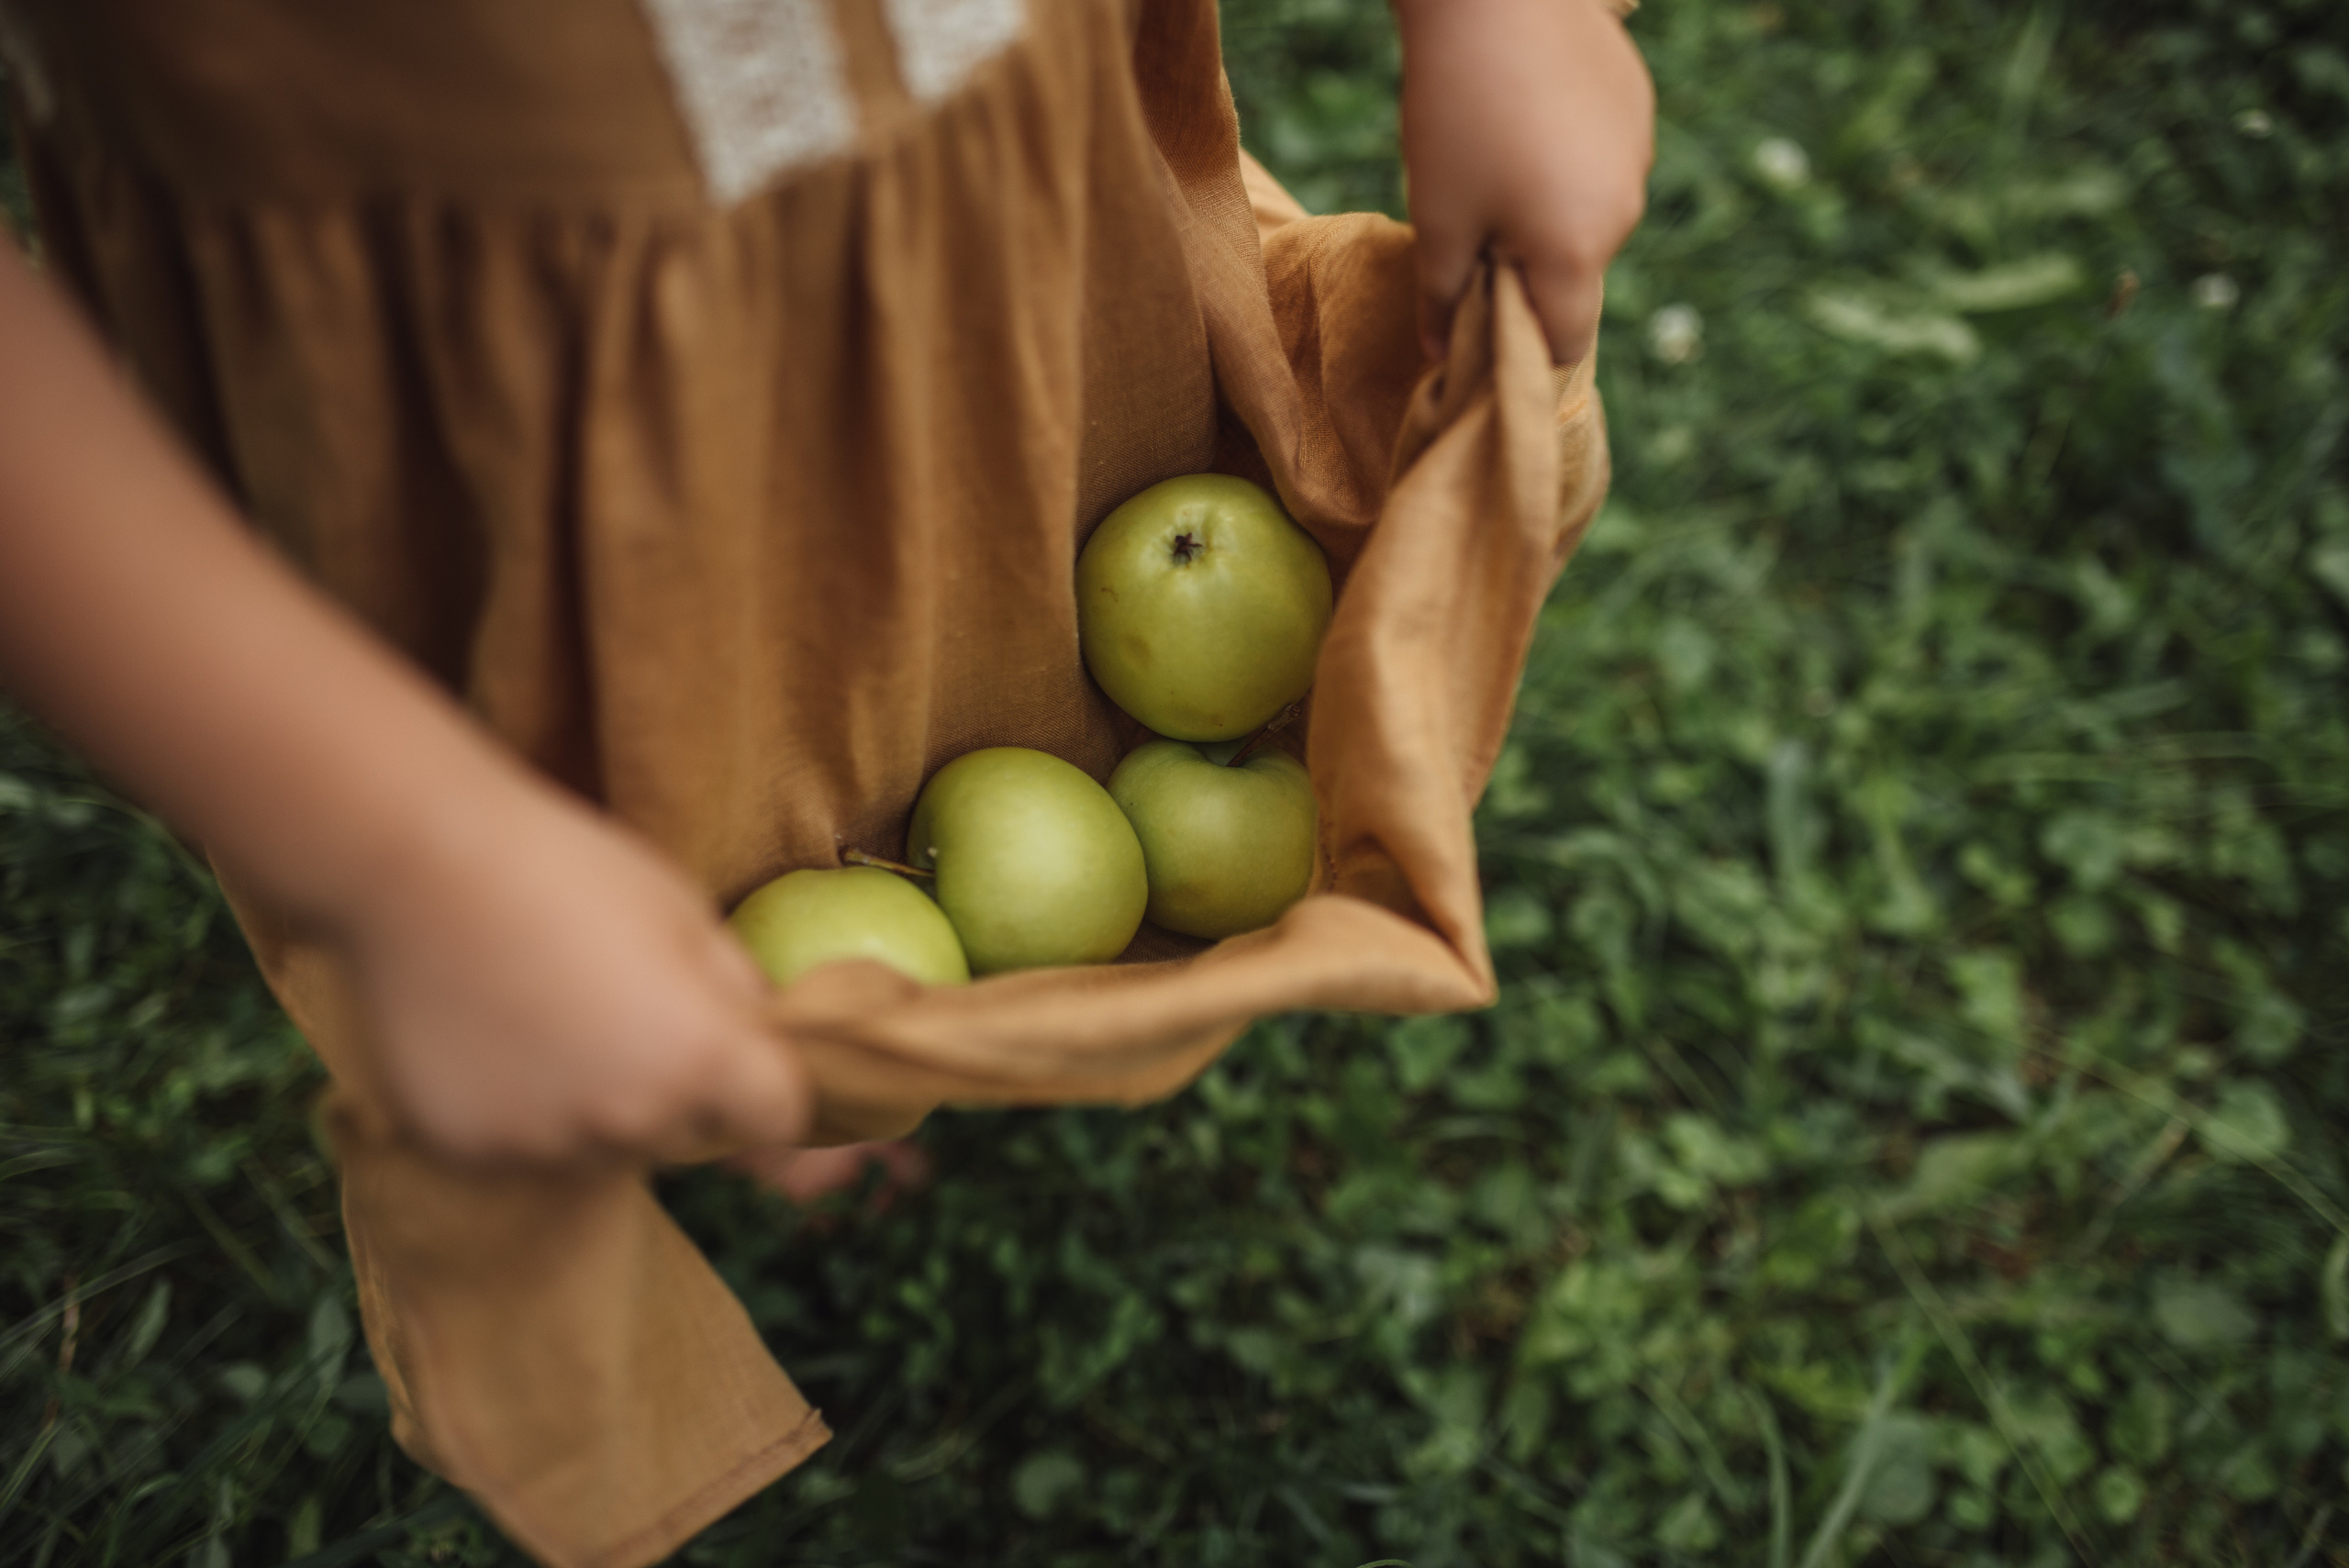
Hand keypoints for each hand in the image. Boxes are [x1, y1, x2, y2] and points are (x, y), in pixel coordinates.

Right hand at [328, 774, 811, 1165]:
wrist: (419, 865)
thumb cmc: (564, 870)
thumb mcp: (685, 911)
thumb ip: (737, 988)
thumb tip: (761, 1032)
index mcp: (703, 1056)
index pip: (779, 1114)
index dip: (764, 1081)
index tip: (736, 1053)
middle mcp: (633, 1120)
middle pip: (687, 1131)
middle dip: (675, 1087)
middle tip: (619, 1010)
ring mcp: (547, 1146)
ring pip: (603, 1147)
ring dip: (593, 1105)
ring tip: (545, 1017)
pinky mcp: (471, 1153)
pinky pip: (523, 1150)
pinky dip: (519, 1110)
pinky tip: (491, 1039)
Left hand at [1394, 0, 1654, 364]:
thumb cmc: (1455, 116)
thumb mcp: (1438, 218)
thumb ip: (1442, 297)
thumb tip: (1438, 355)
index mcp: (1577, 250)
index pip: (1565, 341)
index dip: (1523, 352)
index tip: (1480, 331)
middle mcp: (1624, 211)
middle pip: (1575, 275)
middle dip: (1527, 271)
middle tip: (1470, 229)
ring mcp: (1638, 155)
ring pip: (1590, 215)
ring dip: (1549, 213)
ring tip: (1494, 162)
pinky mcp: (1636, 107)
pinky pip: (1602, 160)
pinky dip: (1567, 161)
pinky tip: (1523, 118)